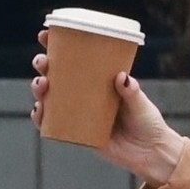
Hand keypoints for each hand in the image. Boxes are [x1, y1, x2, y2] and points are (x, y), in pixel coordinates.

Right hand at [31, 34, 185, 185]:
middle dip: (43, 65)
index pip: (73, 59)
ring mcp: (78, 113)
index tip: (45, 35)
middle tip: (43, 63)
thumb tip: (121, 77)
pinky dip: (41, 117)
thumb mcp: (141, 103)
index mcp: (97, 80)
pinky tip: (38, 110)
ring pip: (49, 97)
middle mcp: (84, 94)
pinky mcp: (76, 133)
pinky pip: (51, 125)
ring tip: (42, 85)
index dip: (55, 46)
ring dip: (38, 89)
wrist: (151, 153)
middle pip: (55, 75)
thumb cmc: (147, 122)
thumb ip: (131, 91)